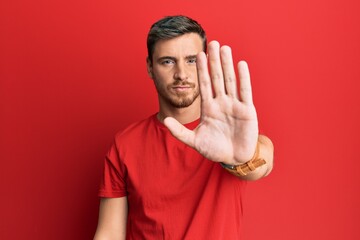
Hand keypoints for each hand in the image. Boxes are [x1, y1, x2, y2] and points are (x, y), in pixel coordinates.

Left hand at [164, 41, 258, 164]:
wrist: (234, 158)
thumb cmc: (215, 149)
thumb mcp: (194, 141)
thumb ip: (180, 132)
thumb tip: (165, 121)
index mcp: (208, 108)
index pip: (204, 84)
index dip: (201, 70)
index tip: (198, 54)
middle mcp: (221, 102)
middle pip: (217, 77)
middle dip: (214, 61)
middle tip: (212, 43)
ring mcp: (234, 105)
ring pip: (230, 80)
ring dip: (227, 64)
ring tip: (225, 48)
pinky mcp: (247, 110)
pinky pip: (245, 91)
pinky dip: (243, 78)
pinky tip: (241, 64)